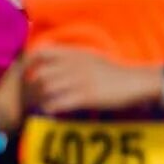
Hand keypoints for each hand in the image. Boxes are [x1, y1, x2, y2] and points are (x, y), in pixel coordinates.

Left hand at [24, 47, 162, 114]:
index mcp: (75, 53)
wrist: (134, 82)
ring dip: (40, 99)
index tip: (29, 74)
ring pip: (47, 89)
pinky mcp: (86, 96)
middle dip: (33, 86)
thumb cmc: (113, 71)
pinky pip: (59, 103)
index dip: (30, 64)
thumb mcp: (91, 57)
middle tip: (33, 94)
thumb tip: (51, 57)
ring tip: (42, 103)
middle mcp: (75, 65)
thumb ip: (71, 56)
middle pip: (41, 74)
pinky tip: (52, 110)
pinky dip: (51, 108)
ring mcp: (80, 81)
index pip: (42, 53)